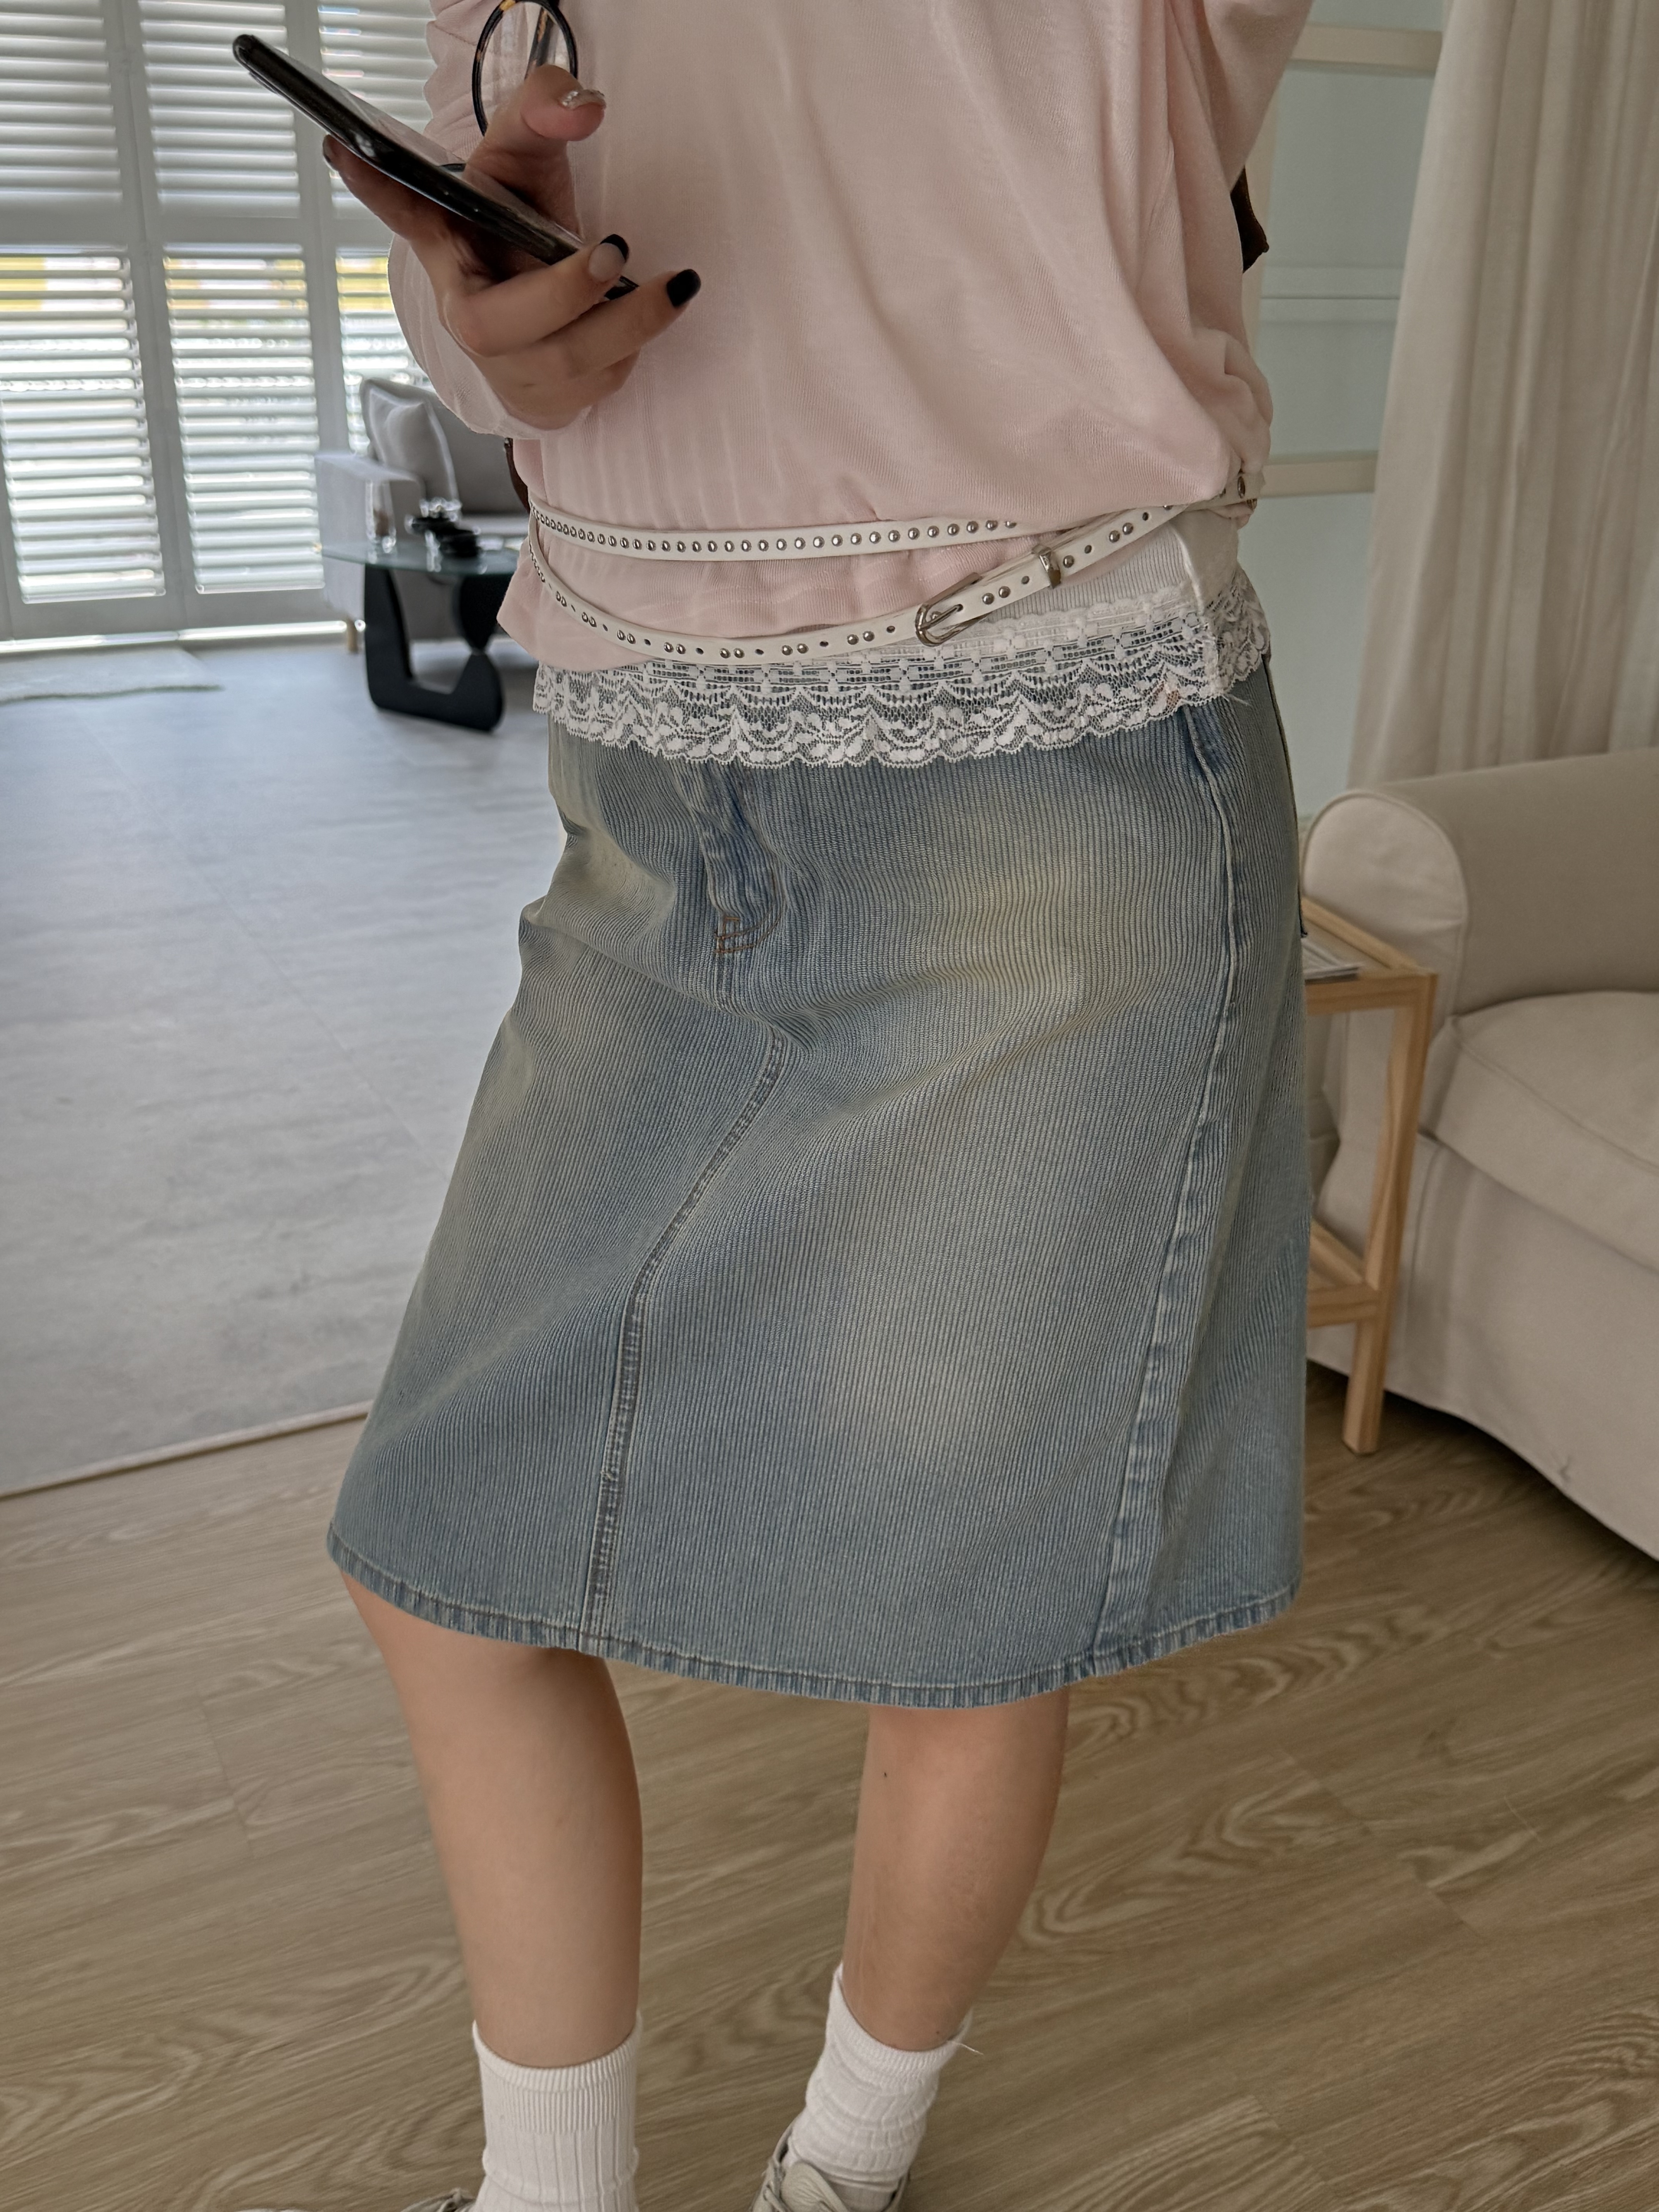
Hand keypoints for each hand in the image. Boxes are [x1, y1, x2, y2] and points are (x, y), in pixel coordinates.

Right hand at [324, 65, 699, 430]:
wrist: (553, 308)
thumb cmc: (524, 230)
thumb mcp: (527, 163)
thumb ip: (545, 113)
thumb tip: (579, 103)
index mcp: (449, 253)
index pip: (404, 213)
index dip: (373, 187)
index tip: (340, 146)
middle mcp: (466, 317)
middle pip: (490, 327)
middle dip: (560, 294)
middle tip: (611, 251)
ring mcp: (504, 370)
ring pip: (561, 365)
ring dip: (627, 325)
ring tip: (675, 285)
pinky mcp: (546, 406)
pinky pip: (597, 386)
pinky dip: (631, 350)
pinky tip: (640, 319)